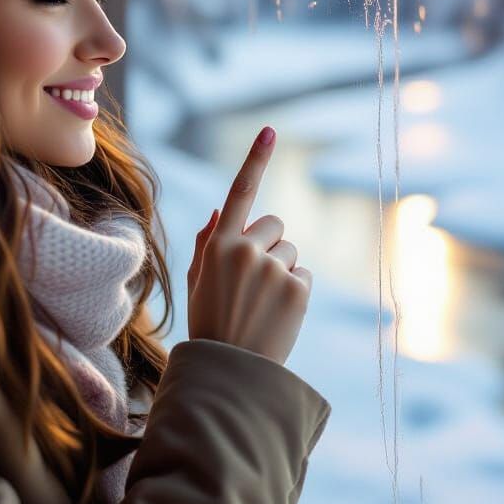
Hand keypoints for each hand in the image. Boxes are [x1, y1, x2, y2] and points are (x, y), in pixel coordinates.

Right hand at [186, 127, 311, 364]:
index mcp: (218, 245)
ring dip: (282, 270)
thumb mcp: (200, 283)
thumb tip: (219, 212)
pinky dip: (295, 291)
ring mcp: (273, 268)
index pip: (239, 193)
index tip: (270, 130)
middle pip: (275, 226)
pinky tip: (278, 314)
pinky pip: (303, 275)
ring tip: (263, 304)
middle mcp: (245, 250)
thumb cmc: (211, 325)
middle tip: (253, 283)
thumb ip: (208, 245)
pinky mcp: (297, 287)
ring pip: (290, 251)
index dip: (255, 160)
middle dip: (269, 246)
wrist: (231, 373)